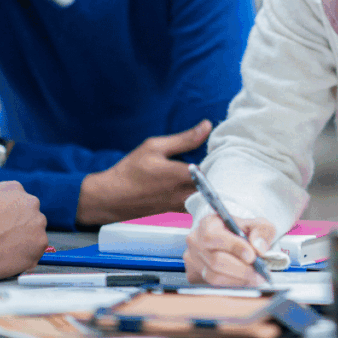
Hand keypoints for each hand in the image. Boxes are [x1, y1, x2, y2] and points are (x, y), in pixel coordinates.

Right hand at [0, 180, 47, 280]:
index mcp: (13, 189)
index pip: (16, 198)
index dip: (7, 213)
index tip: (1, 223)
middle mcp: (31, 203)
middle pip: (29, 216)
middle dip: (19, 227)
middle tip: (3, 239)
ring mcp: (38, 224)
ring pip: (35, 235)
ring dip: (24, 242)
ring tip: (4, 252)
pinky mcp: (40, 245)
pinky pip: (35, 253)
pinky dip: (25, 258)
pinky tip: (9, 261)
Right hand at [75, 120, 211, 224]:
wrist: (112, 198)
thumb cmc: (130, 171)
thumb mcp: (154, 147)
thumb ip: (184, 139)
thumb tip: (206, 126)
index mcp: (181, 175)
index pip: (215, 168)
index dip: (223, 158)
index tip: (224, 149)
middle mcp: (185, 193)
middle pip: (215, 184)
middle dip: (221, 172)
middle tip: (223, 159)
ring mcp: (182, 205)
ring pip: (207, 195)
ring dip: (212, 183)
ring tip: (212, 170)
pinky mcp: (177, 211)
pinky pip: (197, 202)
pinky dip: (202, 193)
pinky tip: (198, 182)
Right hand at [184, 213, 275, 285]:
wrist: (231, 240)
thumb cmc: (242, 230)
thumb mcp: (256, 223)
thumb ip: (261, 231)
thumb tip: (259, 247)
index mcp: (208, 223)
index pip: (214, 236)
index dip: (233, 247)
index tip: (251, 255)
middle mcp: (196, 241)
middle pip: (215, 260)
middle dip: (241, 269)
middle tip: (259, 273)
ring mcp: (194, 259)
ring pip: (214, 276)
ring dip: (238, 279)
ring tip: (255, 278)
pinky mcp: (196, 274)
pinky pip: (213, 285)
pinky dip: (232, 284)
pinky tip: (244, 280)